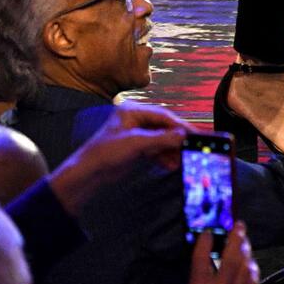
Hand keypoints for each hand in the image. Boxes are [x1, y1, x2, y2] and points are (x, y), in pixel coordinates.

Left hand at [47, 103, 189, 214]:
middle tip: (191, 148)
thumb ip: (161, 139)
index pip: (162, 115)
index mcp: (131, 111)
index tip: (194, 134)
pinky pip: (155, 149)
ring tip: (181, 160)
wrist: (89, 172)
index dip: (179, 125)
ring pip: (160, 139)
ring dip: (171, 150)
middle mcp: (134, 119)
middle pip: (163, 127)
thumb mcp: (136, 144)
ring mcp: (135, 134)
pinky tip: (171, 164)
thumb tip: (182, 135)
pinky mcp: (135, 148)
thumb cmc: (105, 153)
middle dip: (176, 139)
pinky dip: (163, 156)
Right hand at [186, 223, 259, 283]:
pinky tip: (250, 262)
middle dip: (236, 239)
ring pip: (246, 268)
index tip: (208, 231)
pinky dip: (252, 268)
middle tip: (238, 226)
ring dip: (246, 251)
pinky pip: (254, 281)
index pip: (202, 259)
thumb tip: (208, 258)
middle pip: (230, 259)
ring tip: (244, 240)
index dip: (206, 242)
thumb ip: (199, 280)